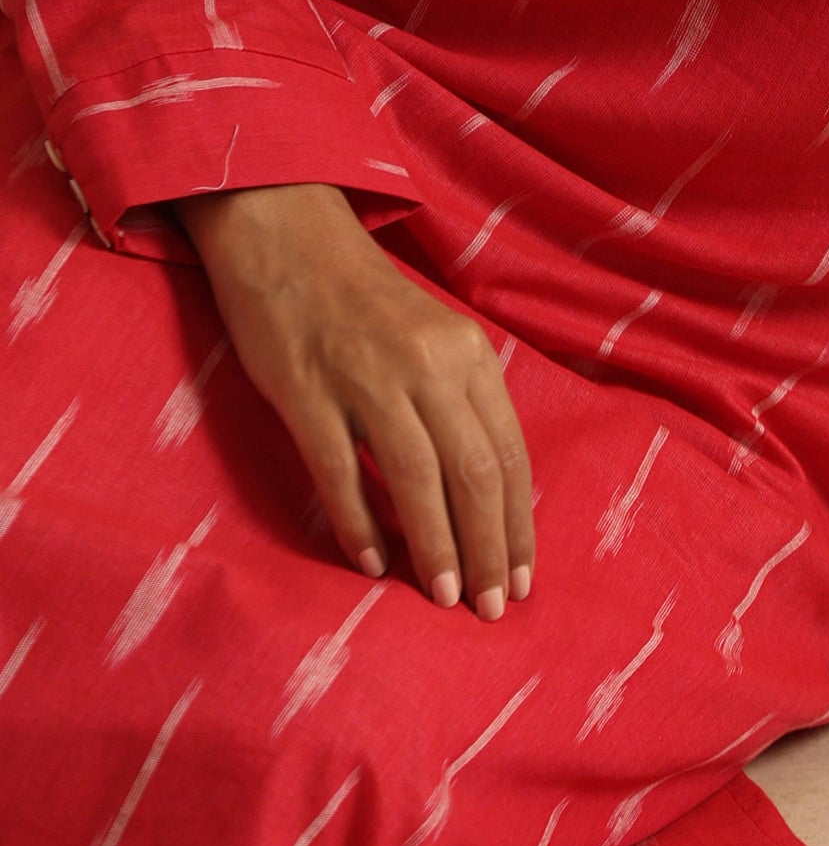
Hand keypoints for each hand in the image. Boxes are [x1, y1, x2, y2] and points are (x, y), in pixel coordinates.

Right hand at [175, 179, 535, 620]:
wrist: (287, 235)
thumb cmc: (364, 299)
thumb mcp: (433, 337)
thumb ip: (459, 400)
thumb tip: (487, 491)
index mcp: (465, 351)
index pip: (508, 452)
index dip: (518, 522)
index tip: (523, 577)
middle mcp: (427, 363)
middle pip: (473, 471)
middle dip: (488, 549)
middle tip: (492, 610)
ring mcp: (366, 377)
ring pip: (417, 478)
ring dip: (436, 547)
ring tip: (446, 600)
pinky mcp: (307, 391)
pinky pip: (340, 471)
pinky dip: (361, 524)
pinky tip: (372, 564)